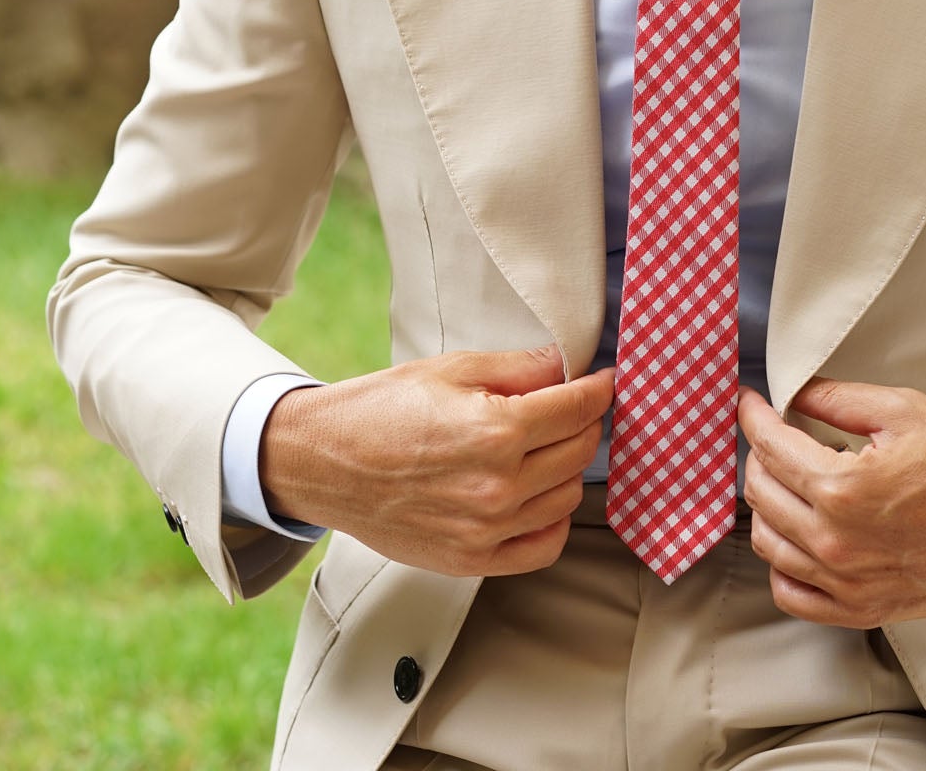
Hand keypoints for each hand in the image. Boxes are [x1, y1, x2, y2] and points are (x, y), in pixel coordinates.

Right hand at [261, 346, 612, 576]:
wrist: (322, 463)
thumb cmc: (382, 410)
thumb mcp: (452, 369)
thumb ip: (521, 368)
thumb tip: (569, 366)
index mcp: (496, 431)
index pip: (579, 409)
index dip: (598, 389)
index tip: (603, 382)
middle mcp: (498, 486)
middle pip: (579, 452)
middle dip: (582, 423)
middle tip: (568, 408)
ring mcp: (487, 529)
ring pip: (568, 497)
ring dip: (567, 468)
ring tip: (543, 447)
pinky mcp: (472, 559)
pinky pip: (544, 547)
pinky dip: (553, 521)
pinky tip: (538, 496)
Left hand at [737, 379, 925, 627]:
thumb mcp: (904, 412)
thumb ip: (838, 399)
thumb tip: (794, 392)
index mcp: (842, 489)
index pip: (770, 447)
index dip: (753, 416)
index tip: (749, 403)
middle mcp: (835, 542)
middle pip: (760, 493)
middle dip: (760, 455)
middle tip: (775, 436)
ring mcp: (844, 582)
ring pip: (767, 542)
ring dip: (768, 504)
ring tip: (791, 480)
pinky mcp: (859, 608)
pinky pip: (790, 593)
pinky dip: (782, 563)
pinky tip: (797, 535)